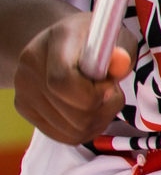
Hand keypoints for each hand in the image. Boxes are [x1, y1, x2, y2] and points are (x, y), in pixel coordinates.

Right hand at [12, 11, 125, 146]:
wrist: (66, 42)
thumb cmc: (98, 41)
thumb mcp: (117, 39)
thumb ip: (122, 52)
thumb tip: (121, 63)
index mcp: (56, 40)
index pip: (63, 82)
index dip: (94, 94)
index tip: (112, 86)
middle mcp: (31, 65)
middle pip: (73, 113)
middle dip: (104, 108)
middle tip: (111, 92)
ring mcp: (23, 88)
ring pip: (72, 130)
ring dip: (98, 120)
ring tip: (102, 99)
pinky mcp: (24, 107)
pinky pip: (64, 136)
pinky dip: (86, 129)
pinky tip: (92, 111)